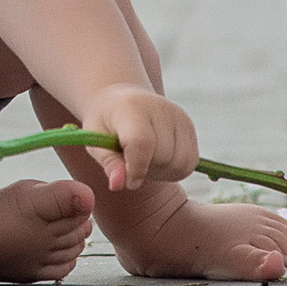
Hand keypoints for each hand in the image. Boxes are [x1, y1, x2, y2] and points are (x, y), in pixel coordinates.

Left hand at [79, 85, 198, 191]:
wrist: (122, 100)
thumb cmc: (106, 123)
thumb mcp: (96, 140)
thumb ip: (108, 163)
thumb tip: (117, 185)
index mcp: (133, 108)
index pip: (142, 143)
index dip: (136, 169)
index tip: (128, 181)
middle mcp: (162, 109)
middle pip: (163, 157)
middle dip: (146, 171)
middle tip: (130, 164)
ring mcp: (180, 118)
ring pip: (180, 164)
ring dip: (162, 172)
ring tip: (144, 162)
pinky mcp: (190, 128)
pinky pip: (190, 163)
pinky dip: (174, 170)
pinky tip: (157, 161)